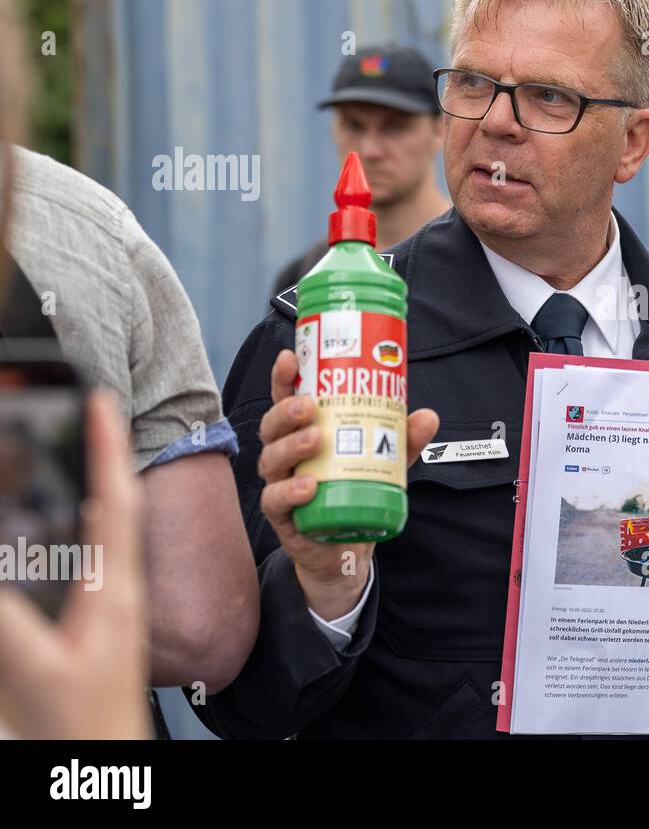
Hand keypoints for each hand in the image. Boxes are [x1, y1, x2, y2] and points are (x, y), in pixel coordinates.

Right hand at [0, 391, 150, 738]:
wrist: (103, 763)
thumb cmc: (81, 724)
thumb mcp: (34, 671)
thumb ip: (7, 622)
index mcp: (114, 591)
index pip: (115, 504)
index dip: (108, 451)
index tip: (103, 402)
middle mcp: (121, 588)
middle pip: (114, 507)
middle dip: (101, 457)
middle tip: (91, 412)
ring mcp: (113, 603)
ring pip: (107, 529)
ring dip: (93, 485)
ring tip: (80, 448)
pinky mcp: (99, 620)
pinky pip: (95, 556)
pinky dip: (81, 525)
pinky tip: (67, 521)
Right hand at [257, 349, 438, 618]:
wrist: (347, 547)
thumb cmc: (355, 492)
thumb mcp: (385, 463)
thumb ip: (403, 441)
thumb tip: (427, 416)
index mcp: (303, 433)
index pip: (286, 399)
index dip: (284, 377)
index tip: (291, 357)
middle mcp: (286, 455)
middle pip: (273, 426)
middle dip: (286, 411)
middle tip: (309, 405)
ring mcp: (281, 484)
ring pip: (272, 459)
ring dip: (291, 446)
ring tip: (316, 438)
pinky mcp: (283, 516)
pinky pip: (276, 500)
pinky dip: (290, 491)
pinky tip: (308, 485)